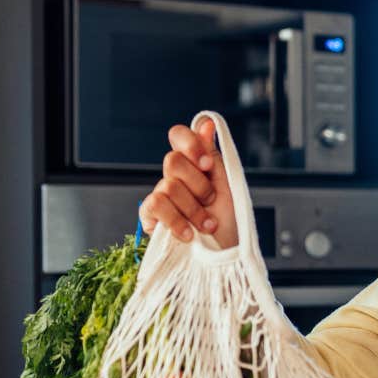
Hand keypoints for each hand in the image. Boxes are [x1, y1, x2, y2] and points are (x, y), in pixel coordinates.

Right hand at [138, 118, 237, 246]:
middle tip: (211, 200)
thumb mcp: (228, 184)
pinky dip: (175, 220)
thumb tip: (206, 123)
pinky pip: (155, 205)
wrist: (224, 254)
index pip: (178, 136)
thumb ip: (213, 155)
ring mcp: (161, 195)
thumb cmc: (228, 220)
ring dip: (193, 209)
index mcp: (194, 164)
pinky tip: (188, 233)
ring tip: (206, 224)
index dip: (190, 145)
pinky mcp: (150, 216)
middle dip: (199, 185)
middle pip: (173, 161)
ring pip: (168, 186)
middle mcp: (174, 176)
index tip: (207, 165)